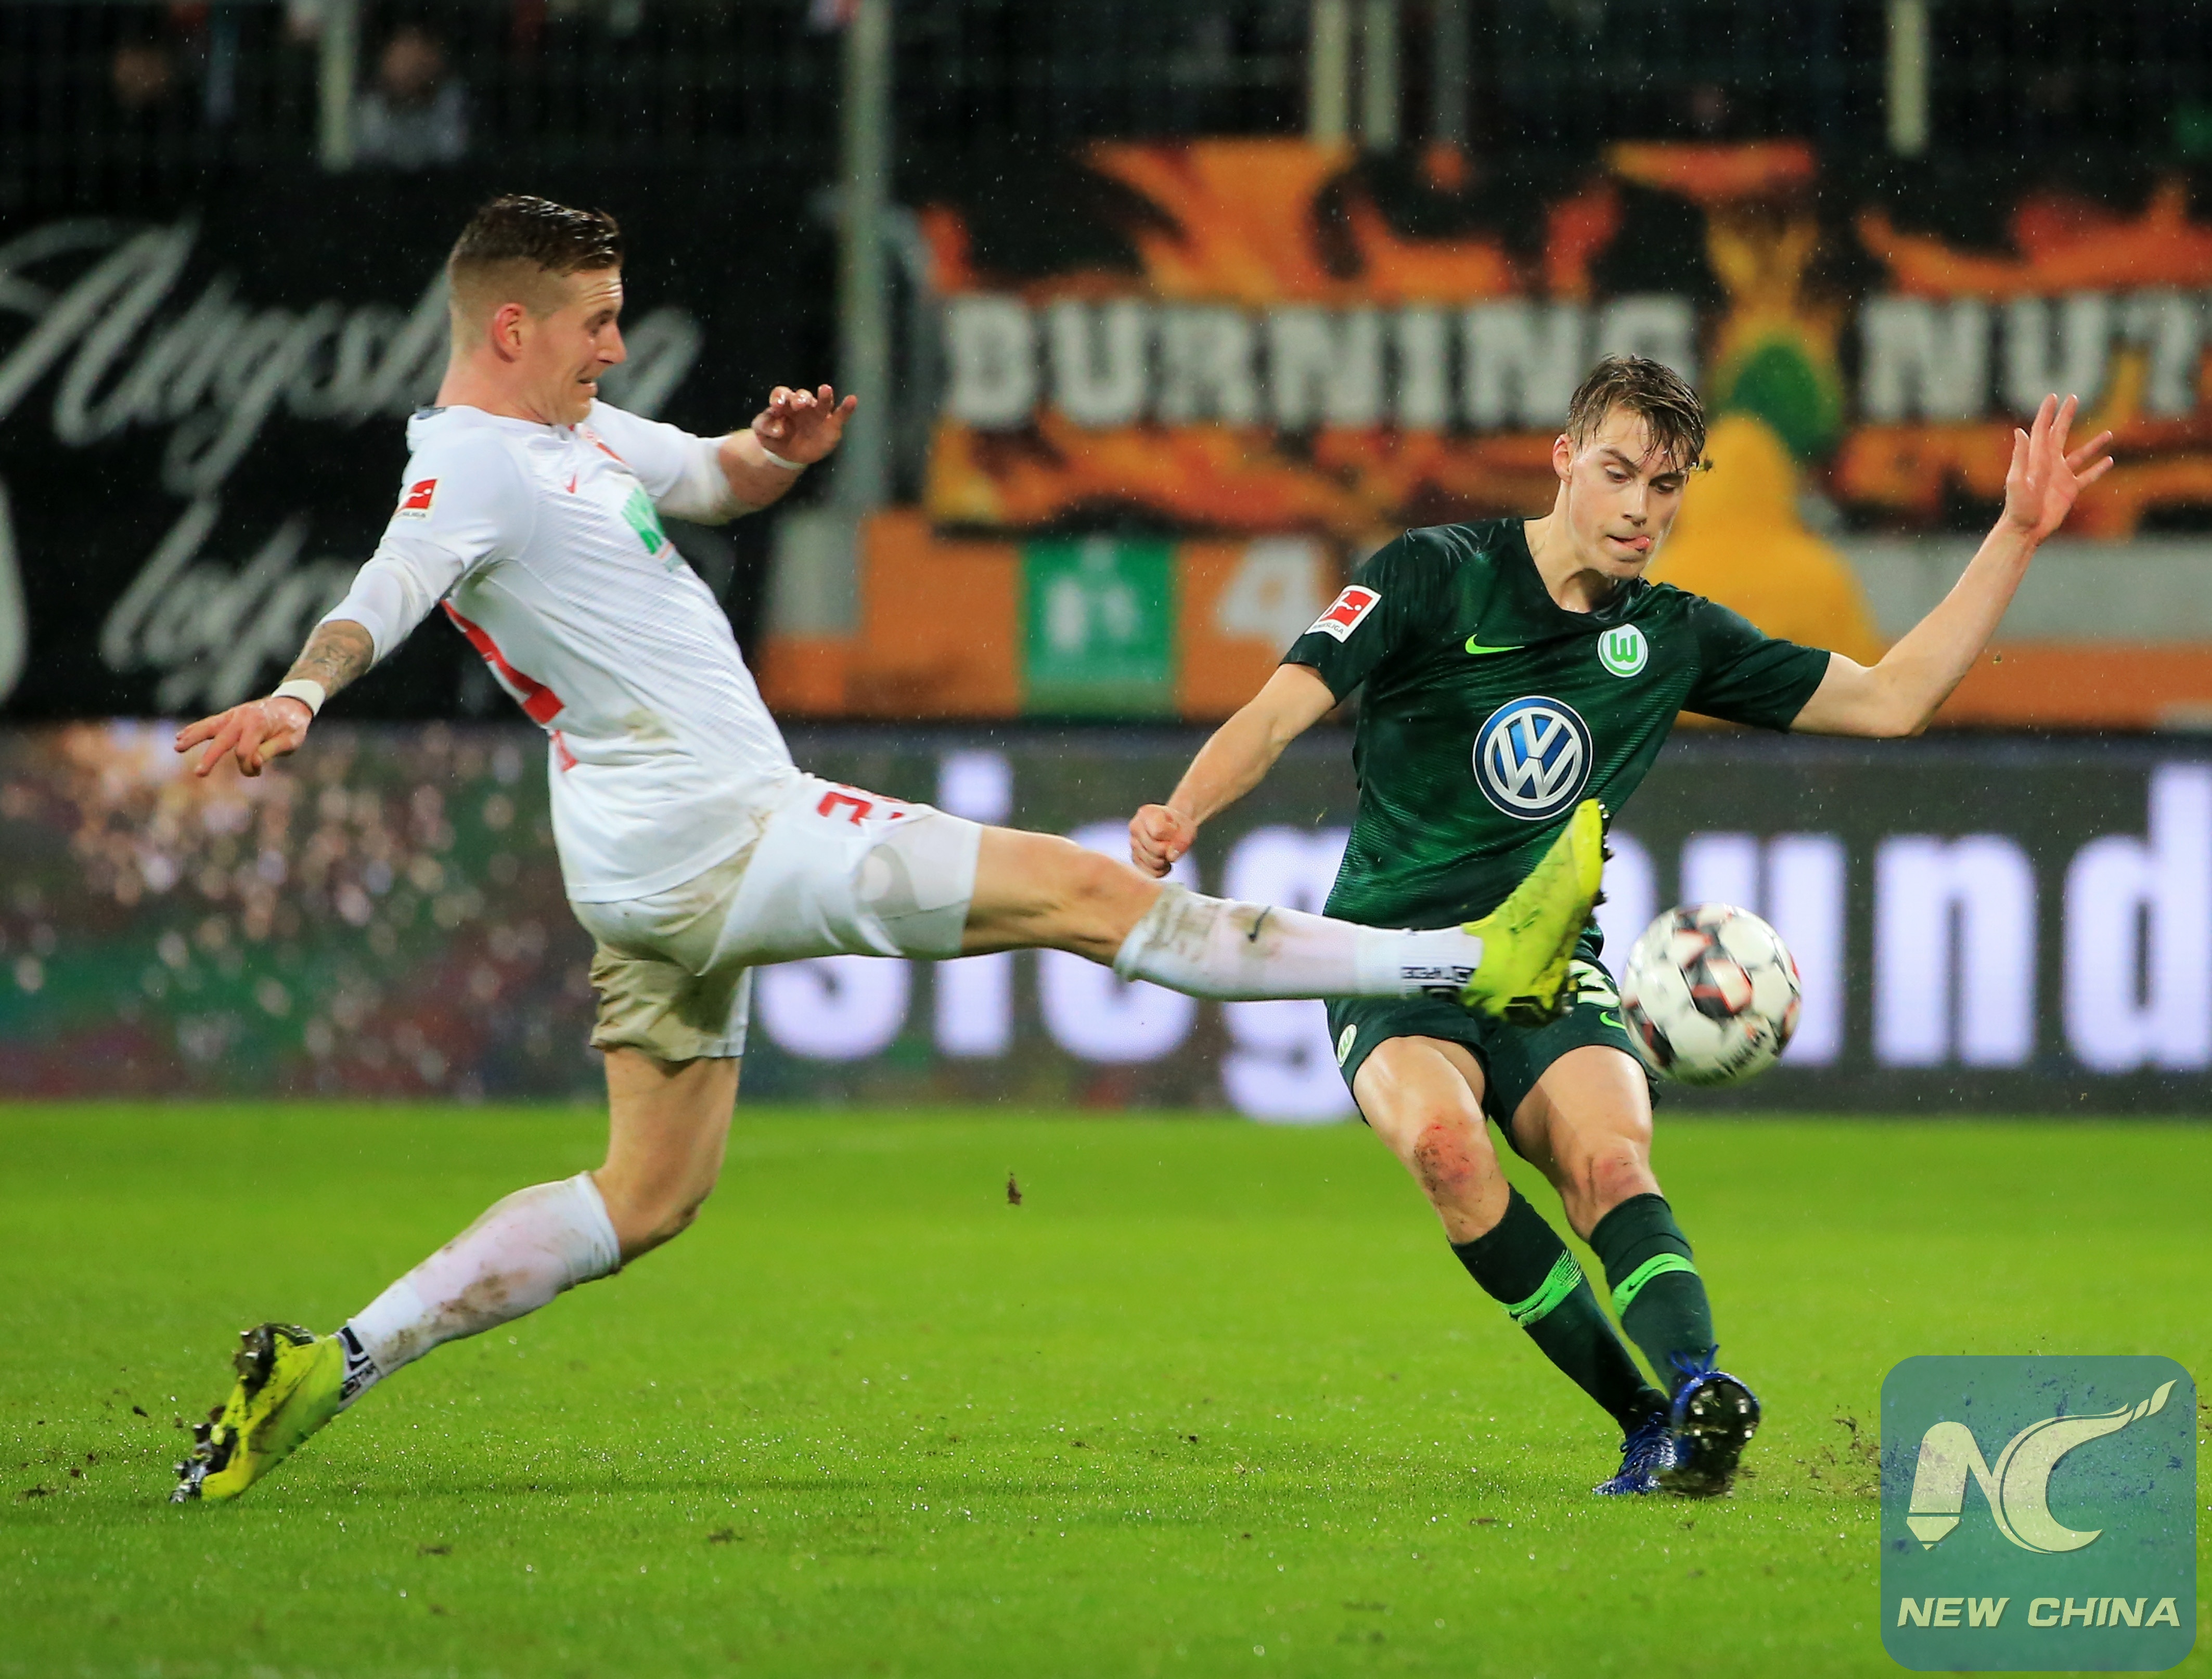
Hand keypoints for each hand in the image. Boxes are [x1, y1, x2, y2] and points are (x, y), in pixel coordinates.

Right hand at [173, 696, 311, 778]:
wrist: (291, 704)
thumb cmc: (292, 725)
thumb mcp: (291, 740)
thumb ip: (271, 751)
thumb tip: (252, 761)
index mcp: (260, 724)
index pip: (247, 751)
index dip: (249, 766)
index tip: (257, 770)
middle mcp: (243, 717)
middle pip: (223, 740)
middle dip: (211, 757)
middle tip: (199, 774)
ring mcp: (233, 715)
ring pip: (209, 727)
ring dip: (193, 737)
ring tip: (177, 747)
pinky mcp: (228, 716)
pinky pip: (209, 723)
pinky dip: (194, 729)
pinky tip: (180, 736)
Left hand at [751, 384, 858, 465]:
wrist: (791, 455)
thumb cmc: (776, 439)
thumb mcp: (763, 434)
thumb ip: (764, 427)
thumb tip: (778, 429)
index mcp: (784, 404)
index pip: (781, 394)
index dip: (779, 398)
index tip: (777, 405)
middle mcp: (802, 405)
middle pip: (802, 396)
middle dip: (801, 398)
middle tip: (799, 404)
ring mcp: (818, 414)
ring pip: (822, 402)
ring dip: (824, 396)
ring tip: (825, 389)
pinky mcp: (832, 425)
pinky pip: (840, 415)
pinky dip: (847, 407)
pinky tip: (852, 399)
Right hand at [1129, 804, 1195, 877]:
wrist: (1173, 828)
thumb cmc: (1178, 825)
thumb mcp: (1188, 828)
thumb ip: (1182, 841)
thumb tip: (1170, 857)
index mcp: (1146, 813)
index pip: (1159, 832)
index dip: (1172, 836)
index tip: (1175, 830)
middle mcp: (1135, 827)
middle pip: (1155, 849)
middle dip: (1169, 850)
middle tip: (1172, 844)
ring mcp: (1133, 843)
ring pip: (1152, 862)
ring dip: (1165, 861)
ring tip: (1168, 851)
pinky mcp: (1134, 858)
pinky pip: (1149, 872)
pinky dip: (1160, 870)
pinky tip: (1163, 861)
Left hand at [2001, 393, 2113, 542]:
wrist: (2025, 530)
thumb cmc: (2018, 508)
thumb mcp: (2017, 481)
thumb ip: (2020, 456)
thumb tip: (2020, 430)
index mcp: (2036, 459)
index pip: (2042, 430)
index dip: (2047, 413)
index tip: (2054, 396)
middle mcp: (2049, 464)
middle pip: (2060, 434)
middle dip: (2066, 416)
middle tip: (2074, 398)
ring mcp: (2060, 477)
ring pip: (2081, 454)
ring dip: (2094, 444)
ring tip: (2109, 432)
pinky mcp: (2069, 490)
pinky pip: (2087, 476)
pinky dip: (2098, 468)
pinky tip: (2110, 460)